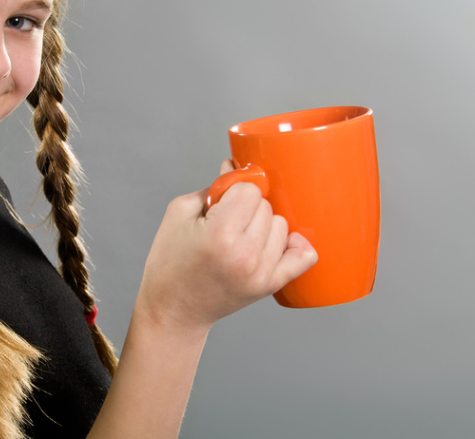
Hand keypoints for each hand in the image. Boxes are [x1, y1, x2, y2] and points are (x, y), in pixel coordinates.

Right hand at [134, 161, 317, 332]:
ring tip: (241, 236)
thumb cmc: (170, 261)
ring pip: (282, 225)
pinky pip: (303, 256)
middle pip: (266, 206)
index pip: (250, 189)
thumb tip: (237, 166)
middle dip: (247, 207)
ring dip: (264, 225)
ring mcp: (261, 273)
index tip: (222, 200)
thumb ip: (214, 187)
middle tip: (226, 221)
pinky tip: (275, 243)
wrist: (173, 309)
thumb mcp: (180, 214)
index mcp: (220, 234)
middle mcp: (245, 254)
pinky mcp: (269, 286)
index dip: (234, 190)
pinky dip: (295, 244)